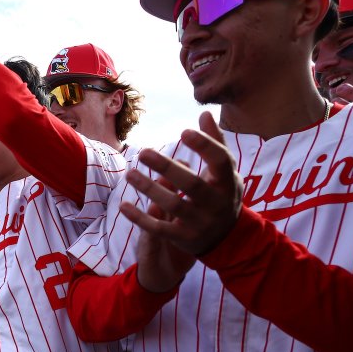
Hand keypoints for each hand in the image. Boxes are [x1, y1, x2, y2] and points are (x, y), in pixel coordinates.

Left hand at [121, 112, 242, 256]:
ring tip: (129, 174)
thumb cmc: (222, 193)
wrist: (227, 238)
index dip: (205, 146)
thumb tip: (203, 113)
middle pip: (192, 184)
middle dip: (167, 168)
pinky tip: (124, 206)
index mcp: (228, 182)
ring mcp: (199, 222)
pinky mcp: (183, 238)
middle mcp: (216, 203)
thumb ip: (215, 143)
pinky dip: (140, 219)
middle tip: (143, 152)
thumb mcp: (225, 171)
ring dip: (149, 189)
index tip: (184, 132)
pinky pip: (159, 229)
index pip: (220, 161)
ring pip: (173, 205)